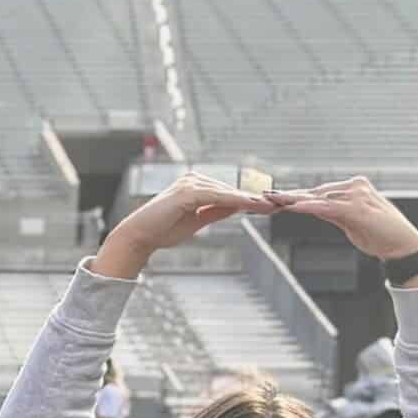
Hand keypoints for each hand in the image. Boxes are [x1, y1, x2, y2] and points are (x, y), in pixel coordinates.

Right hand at [94, 170, 278, 277]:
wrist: (138, 237)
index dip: (249, 200)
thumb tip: (238, 206)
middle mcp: (193, 180)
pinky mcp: (187, 192)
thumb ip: (216, 211)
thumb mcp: (197, 221)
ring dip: (249, 199)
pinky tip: (250, 204)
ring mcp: (190, 184)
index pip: (228, 192)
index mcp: (195, 186)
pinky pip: (217, 196)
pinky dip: (235, 200)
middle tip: (279, 204)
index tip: (269, 206)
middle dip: (254, 198)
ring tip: (270, 206)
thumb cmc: (163, 231)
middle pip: (231, 189)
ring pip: (227, 192)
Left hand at [271, 175, 417, 261]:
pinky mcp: (357, 209)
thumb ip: (332, 212)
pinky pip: (327, 207)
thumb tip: (313, 208)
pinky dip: (309, 207)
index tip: (274, 197)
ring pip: (318, 197)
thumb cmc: (379, 234)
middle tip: (264, 195)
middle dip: (289, 195)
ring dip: (294, 199)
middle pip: (314, 192)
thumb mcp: (350, 222)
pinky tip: (293, 207)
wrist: (404, 245)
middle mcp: (354, 187)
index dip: (295, 195)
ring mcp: (356, 196)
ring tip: (272, 200)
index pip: (318, 192)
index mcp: (353, 188)